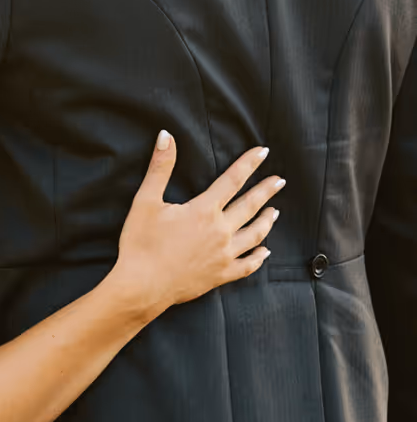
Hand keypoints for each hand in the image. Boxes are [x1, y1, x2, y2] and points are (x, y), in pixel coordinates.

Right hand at [110, 134, 283, 322]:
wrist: (142, 286)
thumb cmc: (141, 242)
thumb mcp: (145, 200)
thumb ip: (160, 167)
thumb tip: (166, 136)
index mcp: (204, 210)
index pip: (232, 180)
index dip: (249, 164)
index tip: (263, 152)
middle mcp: (220, 231)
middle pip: (250, 206)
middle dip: (266, 191)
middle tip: (280, 181)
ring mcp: (224, 255)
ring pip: (254, 235)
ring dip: (266, 221)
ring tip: (274, 212)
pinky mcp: (221, 275)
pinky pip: (248, 265)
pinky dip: (259, 257)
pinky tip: (265, 251)